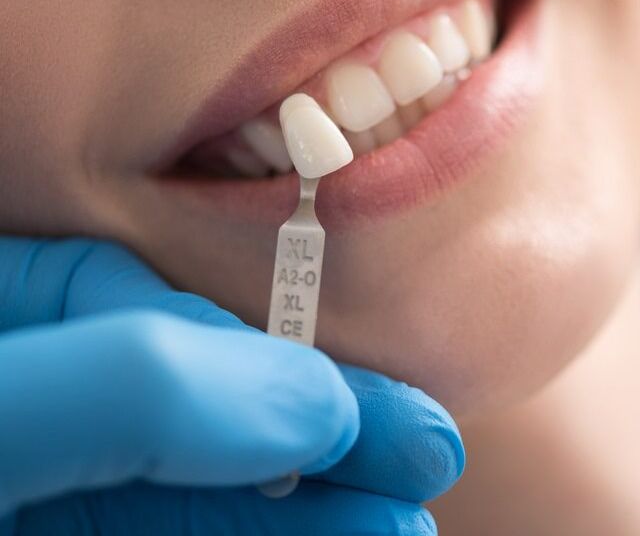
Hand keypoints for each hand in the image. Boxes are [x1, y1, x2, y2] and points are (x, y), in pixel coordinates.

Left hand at [0, 238, 463, 534]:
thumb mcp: (6, 402)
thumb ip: (138, 382)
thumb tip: (310, 401)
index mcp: (9, 309)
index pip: (143, 297)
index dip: (262, 347)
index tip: (362, 398)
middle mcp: (41, 389)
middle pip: (200, 394)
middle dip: (320, 424)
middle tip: (428, 447)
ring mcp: (54, 482)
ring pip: (205, 483)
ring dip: (317, 501)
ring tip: (409, 513)